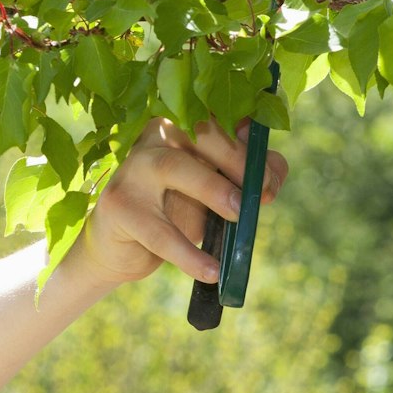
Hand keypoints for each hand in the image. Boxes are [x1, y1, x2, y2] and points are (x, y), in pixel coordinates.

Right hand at [67, 116, 289, 287]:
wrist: (124, 249)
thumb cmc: (174, 213)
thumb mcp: (215, 194)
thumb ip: (247, 178)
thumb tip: (274, 172)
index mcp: (183, 127)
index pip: (220, 121)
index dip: (250, 144)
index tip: (270, 178)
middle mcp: (156, 136)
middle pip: (199, 134)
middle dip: (236, 160)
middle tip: (260, 195)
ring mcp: (132, 167)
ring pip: (174, 166)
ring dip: (212, 189)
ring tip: (238, 216)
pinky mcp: (119, 204)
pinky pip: (158, 230)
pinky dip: (188, 253)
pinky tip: (210, 271)